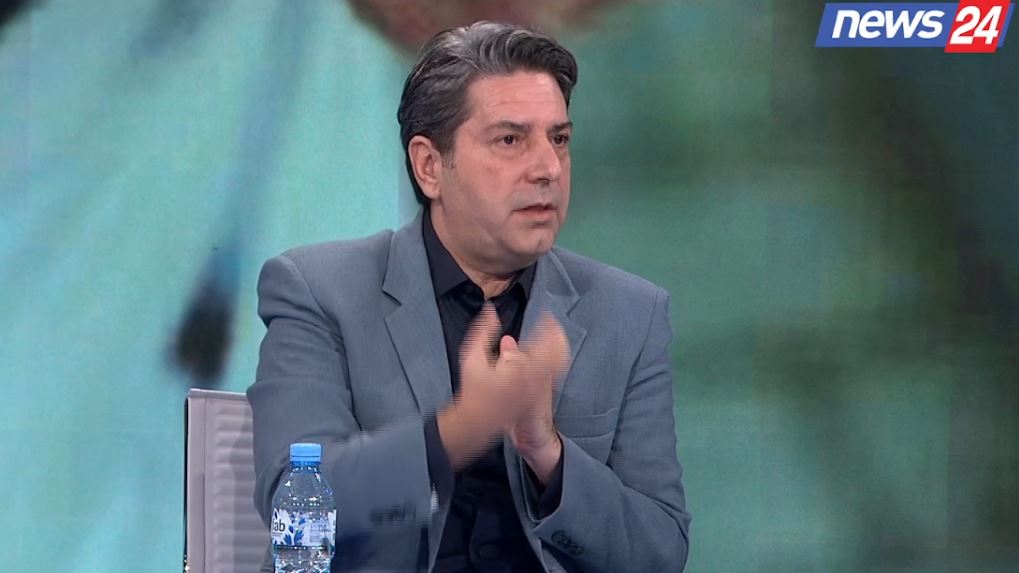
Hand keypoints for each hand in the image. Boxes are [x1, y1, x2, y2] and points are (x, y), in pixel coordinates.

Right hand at [437, 305, 568, 470]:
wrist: (480, 422)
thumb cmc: (475, 392)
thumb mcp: (472, 359)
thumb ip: (482, 333)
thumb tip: (490, 311)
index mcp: (524, 366)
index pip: (545, 341)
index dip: (549, 326)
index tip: (547, 315)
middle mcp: (537, 377)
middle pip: (558, 351)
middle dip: (556, 335)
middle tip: (551, 322)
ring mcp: (539, 386)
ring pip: (558, 362)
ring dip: (555, 346)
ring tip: (551, 333)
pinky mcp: (538, 392)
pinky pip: (553, 372)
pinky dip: (552, 358)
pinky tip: (542, 353)